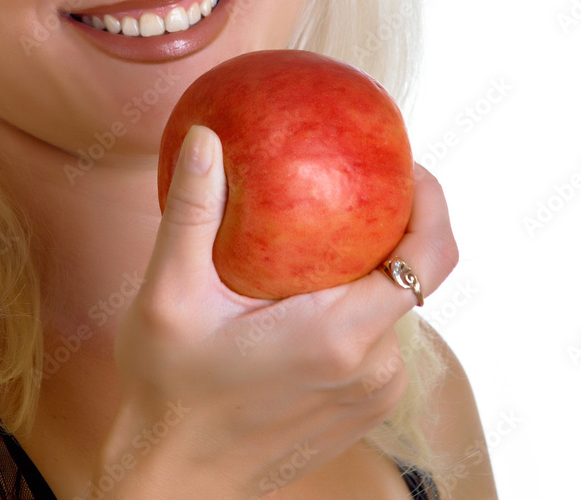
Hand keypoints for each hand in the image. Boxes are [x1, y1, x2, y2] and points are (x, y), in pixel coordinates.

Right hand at [93, 126, 456, 498]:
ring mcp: (373, 393)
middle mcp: (372, 368)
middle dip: (388, 222)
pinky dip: (356, 300)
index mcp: (339, 335)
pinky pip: (377, 336)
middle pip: (413, 274)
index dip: (432, 203)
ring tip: (318, 229)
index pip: (429, 258)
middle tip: (345, 180)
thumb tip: (208, 136)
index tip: (407, 164)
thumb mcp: (170, 295)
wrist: (176, 482)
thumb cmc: (169, 392)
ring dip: (365, 264)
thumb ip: (193, 212)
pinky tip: (306, 283)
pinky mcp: (363, 407)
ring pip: (392, 304)